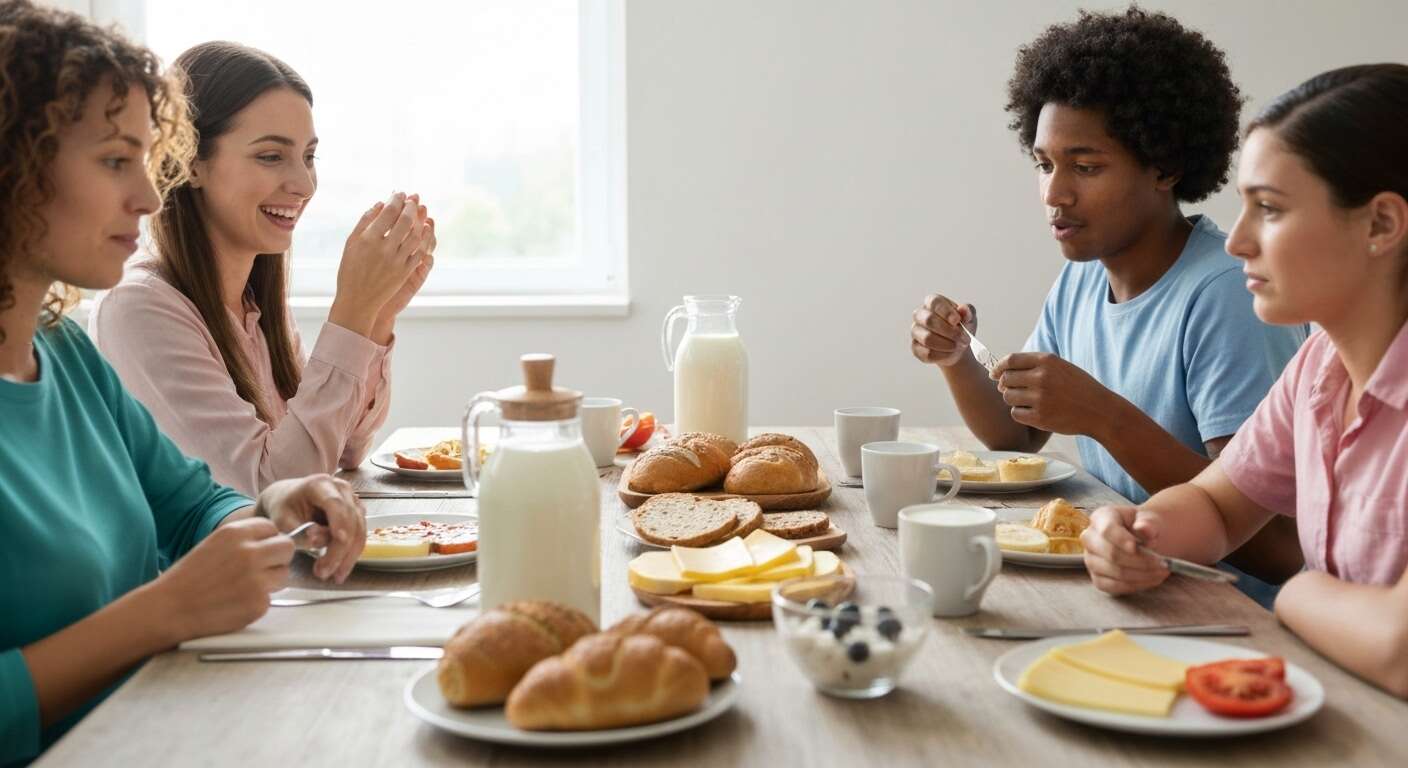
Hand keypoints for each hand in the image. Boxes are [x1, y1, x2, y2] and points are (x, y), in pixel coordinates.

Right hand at [152, 517, 293, 642]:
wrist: (169, 608)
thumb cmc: (188, 578)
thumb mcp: (214, 545)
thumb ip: (243, 541)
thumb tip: (273, 541)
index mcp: (235, 533)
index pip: (272, 528)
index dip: (268, 540)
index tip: (262, 550)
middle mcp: (249, 552)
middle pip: (287, 548)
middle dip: (279, 558)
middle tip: (264, 569)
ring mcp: (256, 578)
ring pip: (283, 574)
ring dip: (271, 581)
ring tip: (243, 588)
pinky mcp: (258, 603)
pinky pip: (270, 599)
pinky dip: (257, 602)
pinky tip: (235, 603)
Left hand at [255, 475, 366, 582]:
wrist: (286, 499)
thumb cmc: (282, 508)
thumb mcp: (282, 520)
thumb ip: (298, 531)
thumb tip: (316, 540)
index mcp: (320, 484)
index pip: (335, 505)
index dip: (340, 523)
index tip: (338, 542)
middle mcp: (341, 489)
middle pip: (351, 521)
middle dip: (340, 550)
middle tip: (324, 573)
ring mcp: (352, 499)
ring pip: (360, 530)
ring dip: (348, 556)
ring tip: (333, 576)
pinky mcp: (357, 512)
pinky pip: (360, 534)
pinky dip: (351, 553)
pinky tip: (340, 568)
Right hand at [329, 192, 428, 336]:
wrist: (358, 299)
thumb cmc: (350, 269)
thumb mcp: (351, 243)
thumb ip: (365, 221)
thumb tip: (380, 203)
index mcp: (368, 239)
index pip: (388, 212)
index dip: (397, 200)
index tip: (400, 194)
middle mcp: (384, 249)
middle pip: (405, 221)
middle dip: (411, 206)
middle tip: (413, 199)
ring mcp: (397, 261)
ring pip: (415, 235)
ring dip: (420, 221)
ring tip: (421, 211)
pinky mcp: (406, 272)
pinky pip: (419, 251)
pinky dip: (424, 239)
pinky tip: (425, 230)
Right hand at [911, 294, 977, 366]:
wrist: (958, 346)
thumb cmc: (961, 327)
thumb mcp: (969, 317)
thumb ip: (967, 311)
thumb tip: (963, 310)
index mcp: (932, 303)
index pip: (934, 302)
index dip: (946, 312)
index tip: (957, 321)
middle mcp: (920, 315)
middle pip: (928, 320)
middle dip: (949, 331)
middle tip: (963, 338)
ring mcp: (916, 332)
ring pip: (927, 338)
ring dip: (947, 344)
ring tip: (958, 346)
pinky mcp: (915, 347)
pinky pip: (927, 353)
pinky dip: (942, 355)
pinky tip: (950, 352)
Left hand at [989, 352, 1113, 434]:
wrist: (1100, 411)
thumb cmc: (1080, 388)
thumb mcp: (1061, 366)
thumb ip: (1035, 365)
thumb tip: (1004, 369)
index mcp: (1047, 361)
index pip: (1010, 360)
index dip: (999, 367)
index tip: (994, 373)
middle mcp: (1041, 377)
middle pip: (1006, 379)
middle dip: (1005, 385)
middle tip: (1012, 390)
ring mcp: (1040, 398)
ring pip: (1008, 397)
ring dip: (1013, 400)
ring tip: (1028, 401)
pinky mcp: (1040, 417)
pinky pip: (1015, 413)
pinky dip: (1020, 414)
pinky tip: (1033, 412)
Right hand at [1082, 506, 1170, 594]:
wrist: (1143, 539)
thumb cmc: (1144, 527)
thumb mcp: (1150, 519)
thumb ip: (1148, 523)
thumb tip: (1144, 529)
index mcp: (1100, 518)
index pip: (1107, 530)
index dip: (1122, 540)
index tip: (1140, 547)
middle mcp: (1090, 539)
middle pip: (1112, 554)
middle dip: (1141, 561)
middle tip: (1164, 563)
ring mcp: (1091, 560)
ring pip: (1116, 572)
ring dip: (1143, 574)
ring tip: (1163, 571)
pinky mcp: (1097, 578)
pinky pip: (1115, 587)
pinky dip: (1137, 585)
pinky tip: (1153, 579)